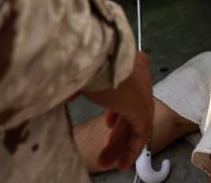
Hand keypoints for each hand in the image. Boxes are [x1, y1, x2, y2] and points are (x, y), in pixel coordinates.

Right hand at [81, 51, 153, 171]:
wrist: (93, 48)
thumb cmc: (80, 54)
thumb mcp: (75, 70)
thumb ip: (74, 85)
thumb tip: (68, 95)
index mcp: (126, 60)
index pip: (127, 88)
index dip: (118, 110)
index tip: (110, 123)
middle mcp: (138, 73)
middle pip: (130, 108)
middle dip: (117, 132)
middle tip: (106, 150)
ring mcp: (142, 89)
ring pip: (136, 122)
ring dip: (120, 144)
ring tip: (108, 162)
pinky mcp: (142, 105)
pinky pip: (142, 131)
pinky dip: (133, 148)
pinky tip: (123, 162)